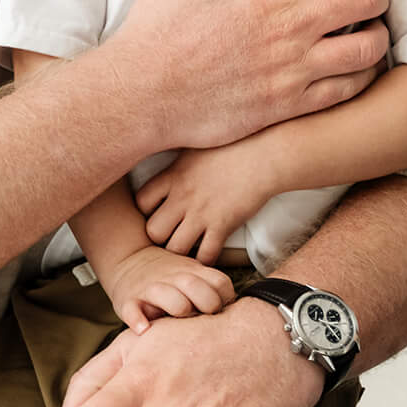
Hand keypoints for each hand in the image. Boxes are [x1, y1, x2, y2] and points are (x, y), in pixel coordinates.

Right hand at [91, 243, 236, 327]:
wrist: (130, 260)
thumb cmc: (169, 275)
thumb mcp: (193, 271)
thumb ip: (212, 286)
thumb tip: (237, 310)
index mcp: (193, 272)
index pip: (221, 283)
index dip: (225, 299)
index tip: (220, 308)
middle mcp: (175, 278)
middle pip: (201, 292)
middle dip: (207, 308)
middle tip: (201, 317)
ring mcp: (152, 289)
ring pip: (174, 303)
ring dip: (180, 313)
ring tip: (178, 323)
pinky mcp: (130, 301)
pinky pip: (134, 312)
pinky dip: (139, 322)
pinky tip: (145, 329)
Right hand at [105, 0, 388, 152]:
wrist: (141, 92)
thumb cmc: (159, 25)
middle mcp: (289, 26)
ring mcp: (292, 68)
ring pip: (367, 47)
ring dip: (376, 33)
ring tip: (366, 29)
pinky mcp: (289, 105)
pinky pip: (347, 89)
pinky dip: (360, 74)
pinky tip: (351, 65)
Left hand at [136, 140, 275, 260]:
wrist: (264, 155)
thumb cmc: (234, 146)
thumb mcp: (196, 146)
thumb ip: (178, 162)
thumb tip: (166, 157)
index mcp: (173, 175)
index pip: (141, 202)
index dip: (146, 211)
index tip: (159, 212)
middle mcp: (183, 197)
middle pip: (153, 232)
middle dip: (159, 239)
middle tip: (171, 236)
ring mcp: (202, 213)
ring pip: (175, 249)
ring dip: (180, 253)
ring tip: (188, 248)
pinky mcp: (223, 225)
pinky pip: (205, 255)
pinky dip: (205, 260)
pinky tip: (209, 252)